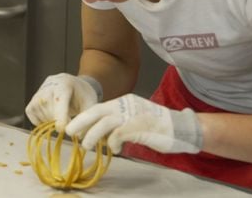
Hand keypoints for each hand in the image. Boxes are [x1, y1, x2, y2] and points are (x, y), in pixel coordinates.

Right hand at [25, 73, 101, 131]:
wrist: (68, 83)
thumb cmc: (80, 94)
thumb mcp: (90, 102)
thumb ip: (87, 118)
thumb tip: (79, 137)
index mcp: (64, 86)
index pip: (58, 101)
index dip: (60, 117)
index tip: (62, 129)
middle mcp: (47, 88)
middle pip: (51, 113)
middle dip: (60, 122)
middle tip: (69, 120)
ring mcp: (37, 96)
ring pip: (43, 118)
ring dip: (53, 123)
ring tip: (61, 115)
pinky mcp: (31, 104)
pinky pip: (34, 120)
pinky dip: (43, 123)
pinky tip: (52, 117)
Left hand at [65, 93, 202, 153]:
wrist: (182, 128)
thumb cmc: (158, 127)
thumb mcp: (134, 120)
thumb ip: (119, 123)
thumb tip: (101, 133)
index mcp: (123, 102)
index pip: (98, 107)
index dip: (84, 117)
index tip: (73, 126)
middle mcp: (125, 105)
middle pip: (96, 111)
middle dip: (80, 122)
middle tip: (69, 132)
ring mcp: (132, 114)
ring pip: (104, 123)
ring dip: (92, 135)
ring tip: (86, 146)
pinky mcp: (139, 126)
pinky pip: (118, 134)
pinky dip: (113, 143)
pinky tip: (116, 149)